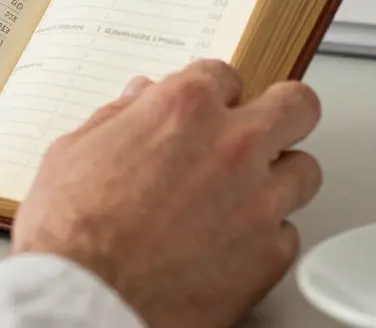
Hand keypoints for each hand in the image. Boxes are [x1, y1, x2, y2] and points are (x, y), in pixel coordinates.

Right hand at [11, 60, 322, 327]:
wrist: (86, 300)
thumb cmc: (70, 231)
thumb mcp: (73, 151)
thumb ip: (117, 116)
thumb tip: (138, 100)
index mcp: (184, 108)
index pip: (225, 75)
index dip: (213, 93)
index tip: (208, 108)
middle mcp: (233, 145)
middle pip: (296, 105)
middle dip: (282, 113)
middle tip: (263, 130)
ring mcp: (259, 200)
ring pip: (305, 171)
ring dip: (278, 178)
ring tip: (244, 196)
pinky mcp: (270, 255)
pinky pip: (287, 234)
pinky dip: (265, 237)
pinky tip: (232, 245)